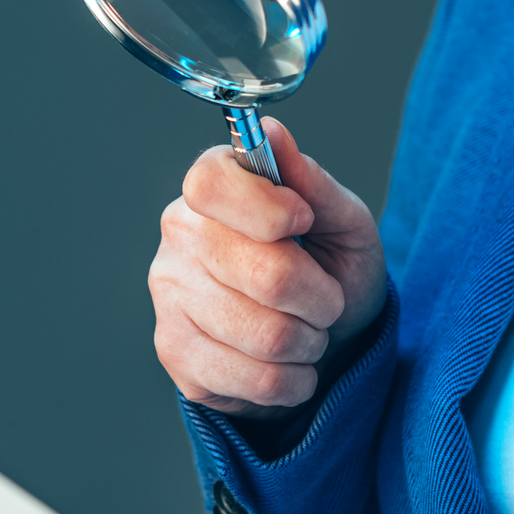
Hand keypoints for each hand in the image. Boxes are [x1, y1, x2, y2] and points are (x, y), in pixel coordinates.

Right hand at [148, 119, 385, 418]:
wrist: (322, 340)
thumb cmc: (329, 268)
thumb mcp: (343, 221)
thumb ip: (313, 182)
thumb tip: (272, 133)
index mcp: (213, 188)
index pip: (212, 185)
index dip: (268, 209)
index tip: (303, 222)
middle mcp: (179, 237)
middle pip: (265, 275)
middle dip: (320, 297)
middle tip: (325, 299)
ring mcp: (169, 298)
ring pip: (266, 335)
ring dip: (309, 343)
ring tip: (307, 334)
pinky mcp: (175, 355)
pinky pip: (254, 379)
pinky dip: (293, 381)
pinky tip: (289, 367)